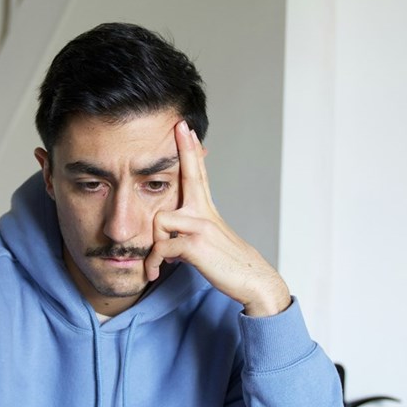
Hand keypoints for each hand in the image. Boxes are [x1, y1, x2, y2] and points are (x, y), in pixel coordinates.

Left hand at [144, 121, 291, 316]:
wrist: (252, 280)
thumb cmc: (229, 264)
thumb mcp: (209, 242)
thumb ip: (190, 234)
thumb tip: (171, 240)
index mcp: (207, 211)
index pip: (198, 175)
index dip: (191, 151)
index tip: (186, 129)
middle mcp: (204, 213)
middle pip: (190, 176)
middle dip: (184, 149)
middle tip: (179, 125)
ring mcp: (200, 227)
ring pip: (159, 221)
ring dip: (154, 246)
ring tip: (158, 264)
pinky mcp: (194, 244)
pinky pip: (161, 248)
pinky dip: (156, 262)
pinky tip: (160, 272)